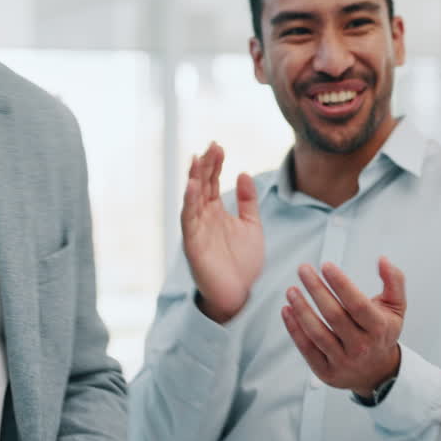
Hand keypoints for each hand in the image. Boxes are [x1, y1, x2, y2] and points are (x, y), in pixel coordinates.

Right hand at [182, 142, 263, 323]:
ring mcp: (197, 229)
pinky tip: (193, 186)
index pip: (213, 181)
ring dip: (194, 179)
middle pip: (201, 185)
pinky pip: (189, 220)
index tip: (219, 145)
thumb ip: (247, 201)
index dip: (215, 163)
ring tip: (197, 159)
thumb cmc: (243, 263)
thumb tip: (244, 173)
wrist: (239, 295)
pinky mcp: (193, 244)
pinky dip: (190, 202)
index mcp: (216, 212)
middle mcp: (204, 217)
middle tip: (211, 146)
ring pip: (192, 198)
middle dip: (205, 165)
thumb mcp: (252, 226)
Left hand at [281, 257, 405, 397]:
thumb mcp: (396, 307)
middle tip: (303, 270)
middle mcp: (361, 347)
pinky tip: (288, 310)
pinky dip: (294, 328)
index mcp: (378, 329)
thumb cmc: (382, 333)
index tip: (326, 266)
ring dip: (301, 309)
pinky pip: (306, 348)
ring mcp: (343, 361)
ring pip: (317, 333)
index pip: (357, 304)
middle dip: (316, 289)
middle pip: (334, 315)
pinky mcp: (326, 371)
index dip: (340, 284)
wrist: (377, 372)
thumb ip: (394, 281)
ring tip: (292, 290)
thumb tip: (383, 260)